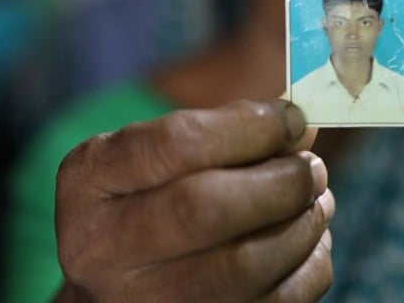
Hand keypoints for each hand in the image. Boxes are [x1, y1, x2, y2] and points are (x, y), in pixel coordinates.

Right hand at [53, 99, 333, 301]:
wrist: (117, 288)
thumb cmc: (151, 202)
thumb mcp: (162, 158)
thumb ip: (225, 133)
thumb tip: (300, 130)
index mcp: (88, 182)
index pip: (177, 143)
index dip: (249, 126)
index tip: (294, 118)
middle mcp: (100, 249)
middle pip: (206, 209)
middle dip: (279, 183)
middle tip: (311, 169)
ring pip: (244, 265)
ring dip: (301, 225)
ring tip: (315, 201)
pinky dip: (308, 268)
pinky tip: (308, 242)